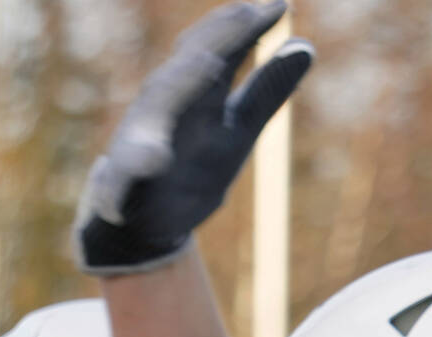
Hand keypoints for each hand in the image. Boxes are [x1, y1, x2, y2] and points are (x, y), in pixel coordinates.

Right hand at [74, 1, 312, 274]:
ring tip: (207, 63)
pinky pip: (131, 173)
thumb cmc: (193, 165)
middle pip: (192, 68)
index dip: (248, 29)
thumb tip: (304, 45)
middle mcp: (169, 107)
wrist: (143, 221)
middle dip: (215, 41)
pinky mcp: (127, 183)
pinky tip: (155, 159)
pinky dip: (140, 163)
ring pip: (159, 108)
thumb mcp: (237, 128)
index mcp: (199, 95)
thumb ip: (267, 88)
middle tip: (245, 15)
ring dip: (181, 85)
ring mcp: (144, 141)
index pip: (225, 54)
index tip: (280, 4)